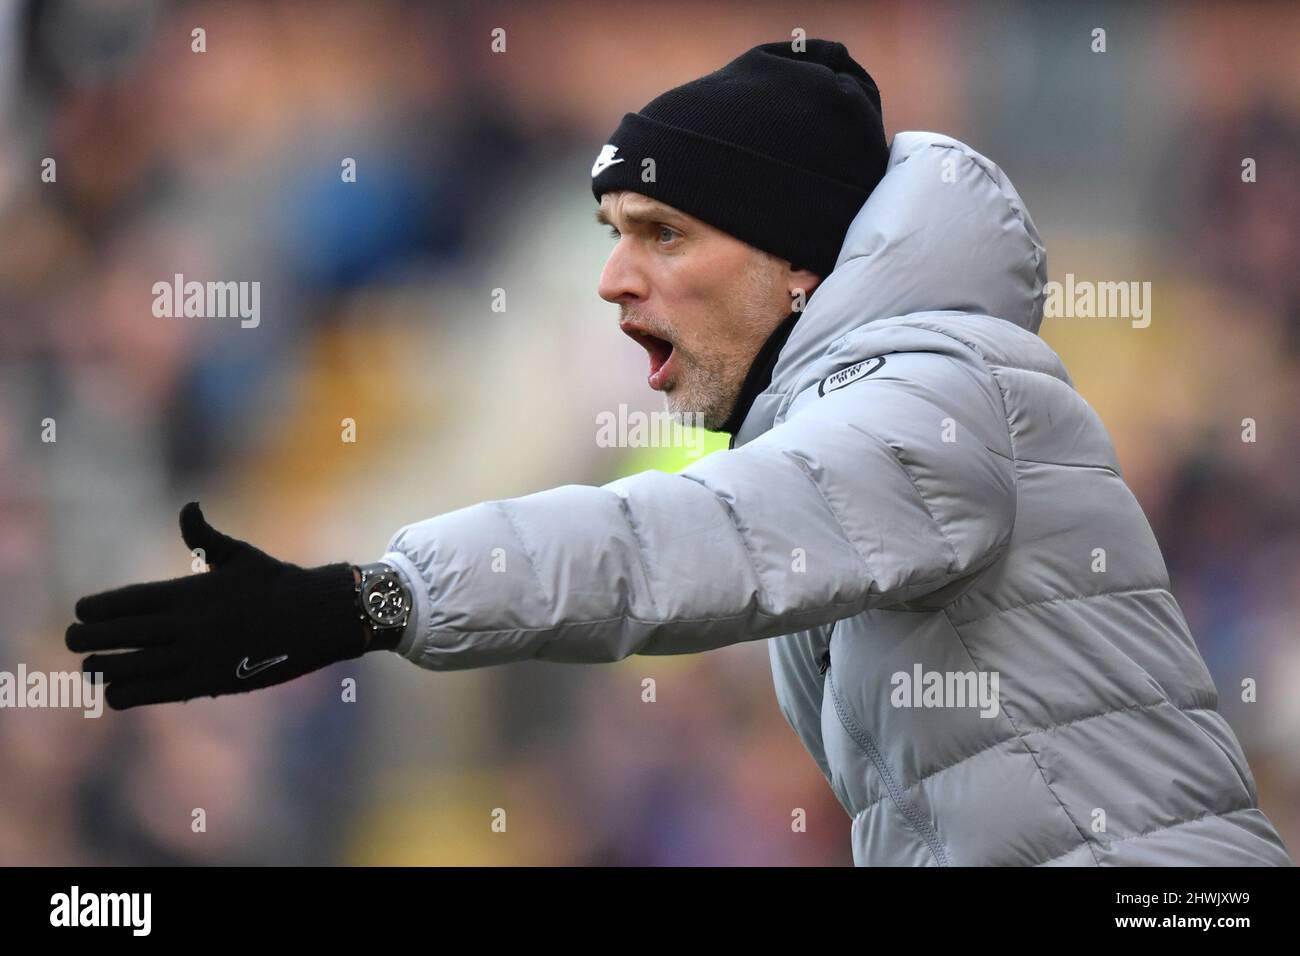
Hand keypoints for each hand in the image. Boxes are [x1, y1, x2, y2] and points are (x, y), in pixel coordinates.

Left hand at [66, 502, 367, 709]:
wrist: (321, 617)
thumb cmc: (278, 582)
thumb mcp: (239, 554)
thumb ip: (203, 535)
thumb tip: (189, 506)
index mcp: (186, 592)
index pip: (116, 603)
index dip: (89, 610)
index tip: (82, 613)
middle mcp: (184, 626)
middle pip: (106, 638)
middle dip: (82, 639)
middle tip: (78, 640)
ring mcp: (194, 658)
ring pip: (118, 670)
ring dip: (100, 669)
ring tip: (97, 667)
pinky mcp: (207, 685)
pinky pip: (145, 695)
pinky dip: (122, 693)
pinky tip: (118, 689)